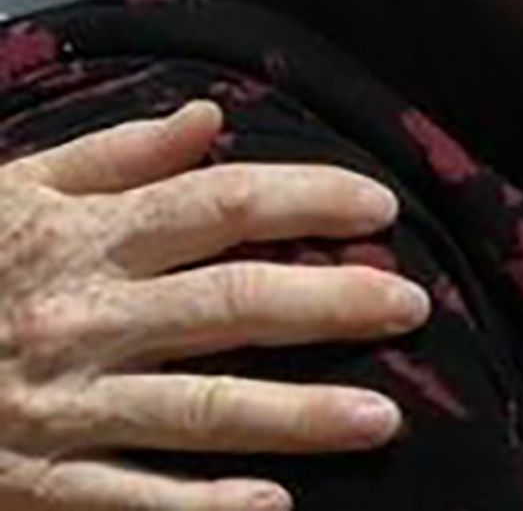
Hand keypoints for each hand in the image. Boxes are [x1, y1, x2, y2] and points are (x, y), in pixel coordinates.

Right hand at [0, 103, 429, 509]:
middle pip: (231, 305)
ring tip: (382, 418)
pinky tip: (271, 509)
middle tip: (413, 305)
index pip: (219, 207)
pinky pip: (130, 502)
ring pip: (199, 410)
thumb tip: (209, 120)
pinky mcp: (35, 485)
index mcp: (85, 238)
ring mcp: (62, 409)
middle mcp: (85, 319)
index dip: (305, 201)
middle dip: (331, 304)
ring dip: (296, 415)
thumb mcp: (15, 188)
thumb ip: (117, 155)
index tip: (378, 206)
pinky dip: (202, 510)